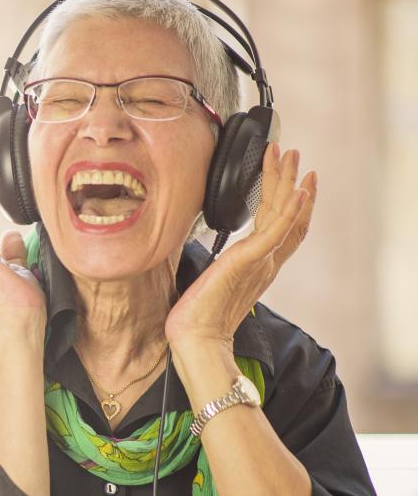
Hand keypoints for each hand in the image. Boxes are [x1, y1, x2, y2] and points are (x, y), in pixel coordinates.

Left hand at [164, 144, 316, 352]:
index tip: (293, 178)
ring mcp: (260, 263)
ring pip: (284, 216)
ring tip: (290, 156)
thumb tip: (211, 260)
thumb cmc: (198, 319)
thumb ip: (220, 267)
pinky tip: (297, 191)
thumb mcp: (212, 283)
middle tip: (292, 154)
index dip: (292, 203)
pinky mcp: (249, 262)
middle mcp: (265, 264)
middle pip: (288, 216)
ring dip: (288, 183)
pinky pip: (276, 233)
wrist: (197, 340)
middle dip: (290, 182)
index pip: (282, 229)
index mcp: (258, 268)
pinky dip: (290, 211)